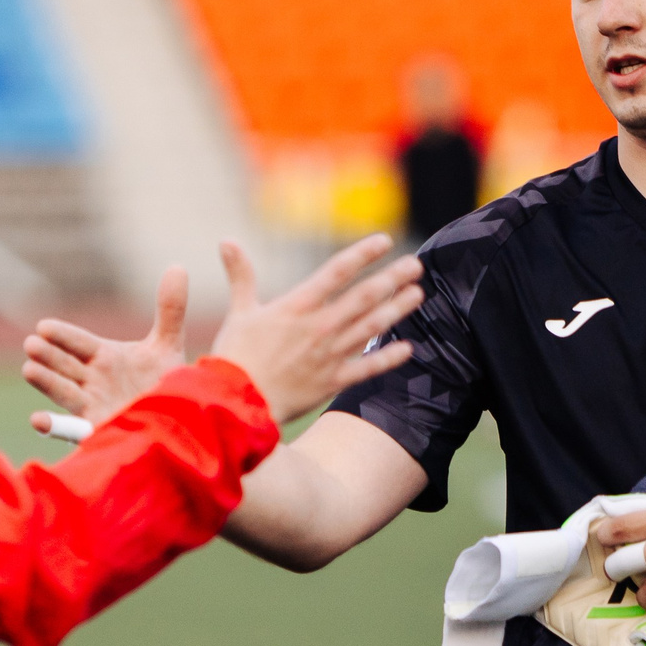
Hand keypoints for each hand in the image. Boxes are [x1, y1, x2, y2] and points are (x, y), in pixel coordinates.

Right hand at [24, 266, 190, 431]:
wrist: (180, 422)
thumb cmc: (168, 385)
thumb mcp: (167, 346)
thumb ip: (170, 311)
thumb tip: (179, 267)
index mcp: (104, 357)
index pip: (78, 342)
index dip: (63, 336)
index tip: (45, 327)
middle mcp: (93, 380)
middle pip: (65, 365)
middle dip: (48, 355)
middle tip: (31, 344)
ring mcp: (92, 406)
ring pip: (63, 392)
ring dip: (45, 382)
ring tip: (28, 369)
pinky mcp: (96, 432)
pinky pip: (70, 429)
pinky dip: (53, 426)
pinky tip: (37, 419)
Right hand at [204, 236, 424, 425]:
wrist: (237, 404)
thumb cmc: (235, 357)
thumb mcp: (239, 312)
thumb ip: (240, 275)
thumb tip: (226, 241)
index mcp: (296, 306)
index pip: (337, 271)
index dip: (363, 254)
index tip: (384, 241)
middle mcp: (319, 327)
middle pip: (364, 297)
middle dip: (392, 278)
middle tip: (415, 265)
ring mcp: (329, 355)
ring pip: (371, 327)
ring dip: (397, 309)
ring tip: (418, 295)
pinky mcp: (332, 381)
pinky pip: (367, 367)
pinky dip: (389, 357)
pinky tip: (408, 348)